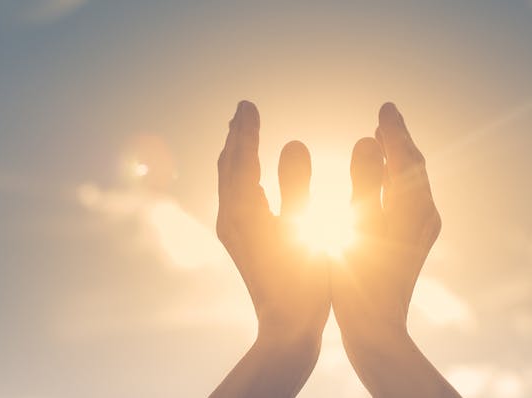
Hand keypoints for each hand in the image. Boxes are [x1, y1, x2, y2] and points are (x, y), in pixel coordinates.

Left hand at [210, 101, 329, 397]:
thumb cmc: (301, 285)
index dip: (247, 130)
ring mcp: (232, 231)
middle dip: (236, 136)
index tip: (248, 103)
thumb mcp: (303, 230)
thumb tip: (292, 142)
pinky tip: (251, 177)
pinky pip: (233, 196)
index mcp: (242, 212)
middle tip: (243, 109)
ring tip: (243, 133)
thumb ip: (297, 186)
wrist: (286, 330)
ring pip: (228, 182)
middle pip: (227, 166)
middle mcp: (229, 218)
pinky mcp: (239, 242)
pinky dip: (240, 175)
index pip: (240, 158)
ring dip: (236, 154)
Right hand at [331, 103, 459, 396]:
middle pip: (415, 168)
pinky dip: (392, 182)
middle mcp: (424, 217)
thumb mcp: (359, 226)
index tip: (385, 107)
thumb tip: (369, 139)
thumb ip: (364, 181)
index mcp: (415, 209)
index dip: (396, 131)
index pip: (409, 157)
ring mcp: (419, 232)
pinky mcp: (410, 245)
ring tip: (379, 141)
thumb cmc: (360, 282)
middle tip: (384, 117)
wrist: (375, 329)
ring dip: (396, 160)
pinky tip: (375, 183)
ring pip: (411, 184)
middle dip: (399, 141)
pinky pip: (405, 200)